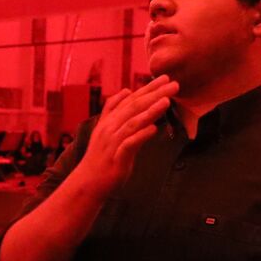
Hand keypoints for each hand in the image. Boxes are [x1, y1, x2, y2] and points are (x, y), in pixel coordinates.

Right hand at [75, 75, 177, 196]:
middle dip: (154, 94)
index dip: (148, 88)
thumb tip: (127, 90)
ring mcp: (112, 142)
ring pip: (133, 123)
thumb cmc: (101, 156)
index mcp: (110, 120)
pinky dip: (141, 136)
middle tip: (173, 84)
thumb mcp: (105, 128)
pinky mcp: (116, 158)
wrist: (88, 182)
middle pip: (134, 107)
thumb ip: (114, 110)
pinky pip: (129, 144)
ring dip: (150, 111)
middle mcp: (110, 128)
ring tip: (166, 101)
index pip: (131, 100)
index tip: (165, 78)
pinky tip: (154, 129)